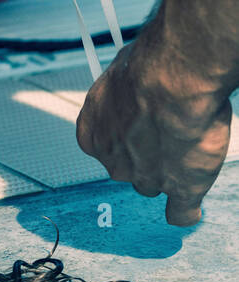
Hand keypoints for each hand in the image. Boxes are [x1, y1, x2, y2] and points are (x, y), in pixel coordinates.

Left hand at [76, 33, 232, 224]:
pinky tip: (188, 206)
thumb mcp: (121, 73)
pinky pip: (180, 213)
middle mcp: (113, 161)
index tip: (141, 123)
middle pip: (130, 167)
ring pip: (154, 183)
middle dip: (146, 153)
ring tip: (188, 143)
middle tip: (168, 128)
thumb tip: (132, 91)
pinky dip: (184, 210)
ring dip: (168, 171)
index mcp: (92, 133)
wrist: (172, 81)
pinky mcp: (180, 189)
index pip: (107, 143)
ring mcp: (146, 179)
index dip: (127, 133)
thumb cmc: (146, 68)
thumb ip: (124, 95)